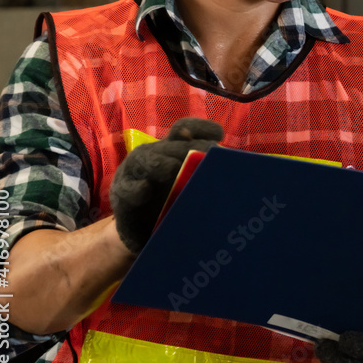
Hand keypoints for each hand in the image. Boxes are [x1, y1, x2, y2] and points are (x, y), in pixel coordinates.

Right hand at [109, 117, 223, 253]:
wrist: (146, 234)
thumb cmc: (176, 204)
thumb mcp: (194, 187)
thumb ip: (210, 174)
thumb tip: (241, 166)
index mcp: (173, 149)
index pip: (187, 129)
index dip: (202, 128)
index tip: (219, 135)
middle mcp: (154, 155)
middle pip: (170, 144)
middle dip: (188, 147)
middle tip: (207, 154)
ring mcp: (134, 173)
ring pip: (144, 159)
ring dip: (158, 163)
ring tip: (171, 169)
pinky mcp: (121, 195)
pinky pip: (126, 189)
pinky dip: (136, 189)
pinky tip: (145, 191)